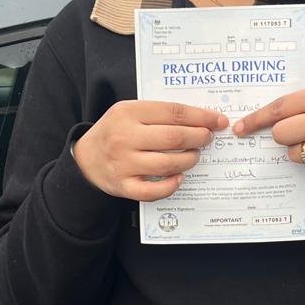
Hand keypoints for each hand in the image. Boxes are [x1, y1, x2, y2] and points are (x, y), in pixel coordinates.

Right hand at [73, 101, 227, 199]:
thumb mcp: (130, 112)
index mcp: (128, 113)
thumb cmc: (116, 132)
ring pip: (168, 164)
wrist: (86, 158)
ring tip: (194, 155)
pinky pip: (153, 191)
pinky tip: (179, 178)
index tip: (218, 121)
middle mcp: (124, 137)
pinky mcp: (123, 186)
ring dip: (189, 160)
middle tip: (207, 139)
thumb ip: (160, 114)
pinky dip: (171, 186)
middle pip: (174, 138)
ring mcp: (123, 164)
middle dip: (199, 138)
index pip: (173, 112)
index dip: (201, 117)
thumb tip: (202, 119)